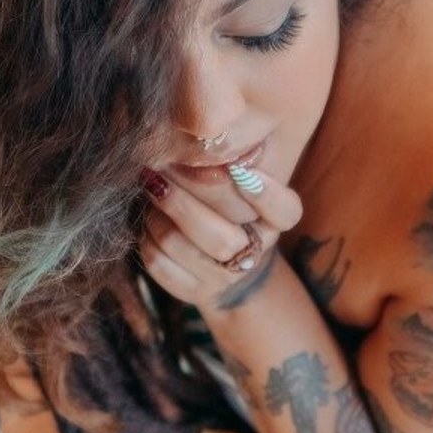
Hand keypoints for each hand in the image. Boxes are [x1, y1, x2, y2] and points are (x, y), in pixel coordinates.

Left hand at [137, 163, 301, 308]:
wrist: (224, 262)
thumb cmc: (230, 208)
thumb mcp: (242, 185)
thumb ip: (233, 164)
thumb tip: (196, 142)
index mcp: (274, 224)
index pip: (284, 212)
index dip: (263, 193)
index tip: (236, 168)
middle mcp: (253, 254)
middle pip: (220, 237)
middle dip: (182, 199)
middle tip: (162, 167)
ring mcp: (221, 278)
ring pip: (178, 245)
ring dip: (158, 212)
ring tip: (152, 188)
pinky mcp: (190, 290)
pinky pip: (158, 263)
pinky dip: (147, 235)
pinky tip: (149, 217)